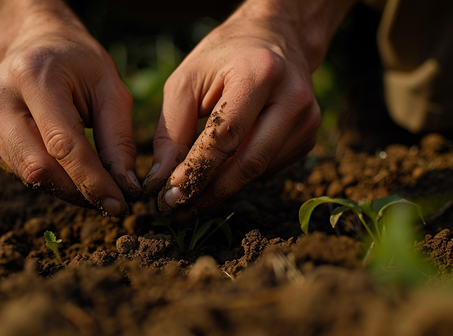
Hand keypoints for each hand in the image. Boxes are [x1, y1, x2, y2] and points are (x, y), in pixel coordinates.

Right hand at [0, 3, 139, 215]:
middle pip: (38, 167)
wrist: (36, 44)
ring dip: (66, 190)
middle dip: (78, 191)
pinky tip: (69, 169)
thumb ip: (119, 137)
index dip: (92, 180)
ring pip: (28, 176)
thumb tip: (126, 187)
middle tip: (110, 201)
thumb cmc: (79, 64)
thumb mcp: (110, 87)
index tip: (118, 203)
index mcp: (32, 76)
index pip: (62, 144)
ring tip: (95, 185)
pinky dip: (51, 180)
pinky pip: (20, 172)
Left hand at [143, 0, 353, 213]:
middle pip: (250, 162)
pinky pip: (270, 169)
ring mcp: (307, 119)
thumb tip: (159, 181)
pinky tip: (222, 171)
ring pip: (260, 171)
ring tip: (191, 196)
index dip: (196, 171)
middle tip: (179, 211)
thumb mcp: (186, 81)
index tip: (168, 196)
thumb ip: (171, 131)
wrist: (273, 39)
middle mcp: (292, 97)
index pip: (226, 136)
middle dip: (211, 192)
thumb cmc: (221, 59)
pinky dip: (241, 176)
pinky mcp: (309, 135)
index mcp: (260, 74)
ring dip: (223, 188)